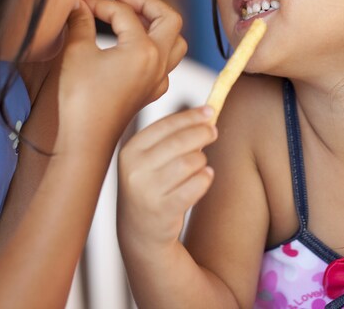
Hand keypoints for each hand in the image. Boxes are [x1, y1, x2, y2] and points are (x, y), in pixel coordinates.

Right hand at [56, 0, 186, 151]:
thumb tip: (78, 4)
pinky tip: (135, 50)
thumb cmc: (80, 97)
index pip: (125, 13)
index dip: (100, 3)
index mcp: (143, 49)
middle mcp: (158, 62)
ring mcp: (158, 79)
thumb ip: (80, 21)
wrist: (86, 140)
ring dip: (160, 26)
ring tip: (136, 20)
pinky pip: (167, 65)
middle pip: (170, 19)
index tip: (80, 3)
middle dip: (148, 3)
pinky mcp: (152, 92)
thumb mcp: (76, 52)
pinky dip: (157, 50)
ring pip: (176, 43)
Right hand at [118, 106, 216, 248]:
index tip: (209, 111)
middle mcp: (134, 170)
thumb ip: (171, 137)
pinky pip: (195, 186)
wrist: (139, 231)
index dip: (190, 116)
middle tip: (213, 132)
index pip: (165, 125)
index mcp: (130, 151)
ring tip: (201, 164)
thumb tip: (206, 113)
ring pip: (190, 162)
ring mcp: (147, 191)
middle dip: (202, 133)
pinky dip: (205, 178)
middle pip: (179, 141)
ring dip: (202, 160)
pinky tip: (206, 176)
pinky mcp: (162, 210)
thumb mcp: (149, 160)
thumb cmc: (151, 186)